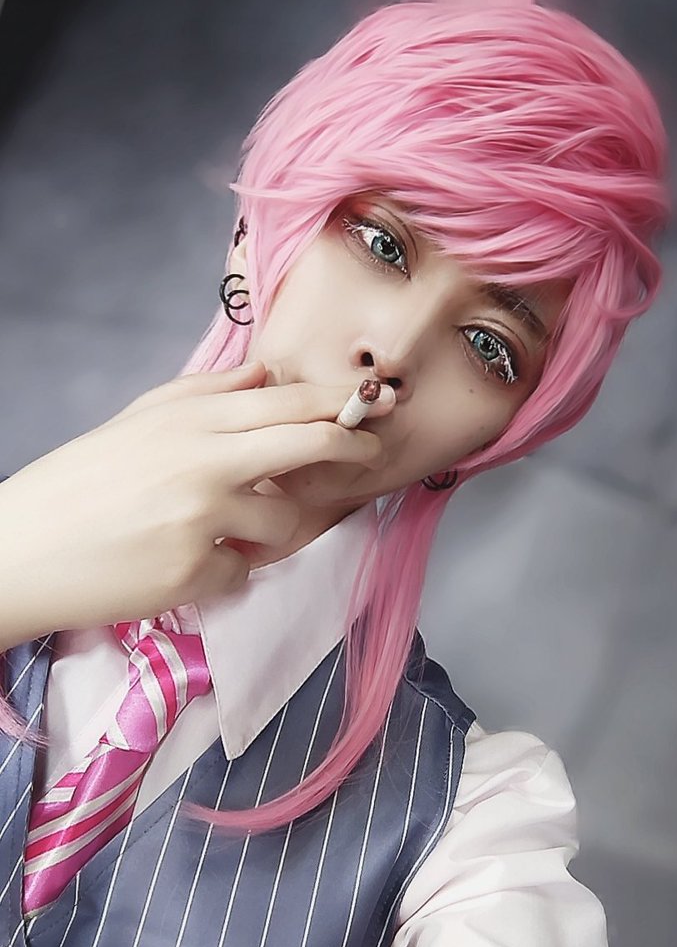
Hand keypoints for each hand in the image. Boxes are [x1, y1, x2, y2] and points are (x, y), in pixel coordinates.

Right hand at [0, 361, 393, 644]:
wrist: (20, 551)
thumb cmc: (79, 485)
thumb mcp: (137, 422)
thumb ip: (205, 394)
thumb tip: (267, 372)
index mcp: (187, 420)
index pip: (285, 402)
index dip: (337, 404)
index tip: (370, 405)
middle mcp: (202, 461)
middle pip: (306, 444)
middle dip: (349, 446)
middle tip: (371, 453)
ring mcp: (202, 517)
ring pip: (282, 525)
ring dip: (263, 535)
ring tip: (208, 535)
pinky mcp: (195, 571)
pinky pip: (241, 573)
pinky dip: (220, 573)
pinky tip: (176, 565)